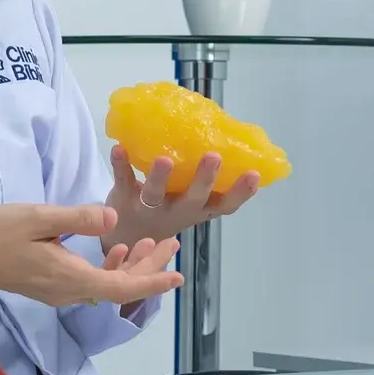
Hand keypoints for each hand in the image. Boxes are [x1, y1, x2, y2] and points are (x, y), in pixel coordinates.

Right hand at [0, 203, 182, 308]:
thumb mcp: (39, 217)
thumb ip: (77, 218)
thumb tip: (112, 218)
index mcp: (71, 278)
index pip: (122, 287)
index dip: (152, 281)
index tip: (179, 276)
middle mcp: (70, 292)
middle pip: (120, 287)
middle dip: (150, 267)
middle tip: (173, 244)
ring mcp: (60, 291)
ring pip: (107, 284)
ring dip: (132, 265)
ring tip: (150, 241)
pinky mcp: (52, 285)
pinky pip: (92, 281)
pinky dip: (110, 266)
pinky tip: (116, 246)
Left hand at [106, 148, 261, 248]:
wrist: (129, 236)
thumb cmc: (170, 208)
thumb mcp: (194, 202)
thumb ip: (208, 181)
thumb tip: (229, 138)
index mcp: (199, 210)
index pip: (225, 205)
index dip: (240, 193)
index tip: (254, 174)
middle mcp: (177, 211)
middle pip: (192, 199)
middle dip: (203, 179)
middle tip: (214, 157)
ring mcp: (150, 208)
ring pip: (156, 195)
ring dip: (160, 177)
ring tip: (164, 159)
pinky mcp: (125, 199)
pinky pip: (124, 181)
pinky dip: (121, 165)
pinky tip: (119, 148)